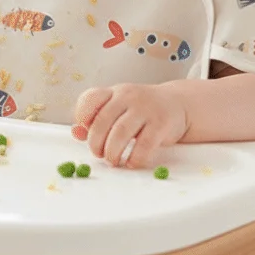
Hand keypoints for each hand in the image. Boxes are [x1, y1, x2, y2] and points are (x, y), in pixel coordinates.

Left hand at [71, 83, 188, 167]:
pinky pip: (144, 145)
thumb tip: (76, 133)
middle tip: (99, 154)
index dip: (82, 117)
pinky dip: (135, 158)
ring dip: (112, 152)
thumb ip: (97, 120)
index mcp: (114, 92)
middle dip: (96, 142)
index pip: (90, 98)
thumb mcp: (118, 109)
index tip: (85, 132)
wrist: (177, 104)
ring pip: (121, 133)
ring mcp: (145, 108)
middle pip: (103, 120)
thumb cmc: (141, 110)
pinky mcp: (161, 123)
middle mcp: (128, 96)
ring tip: (113, 160)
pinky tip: (132, 162)